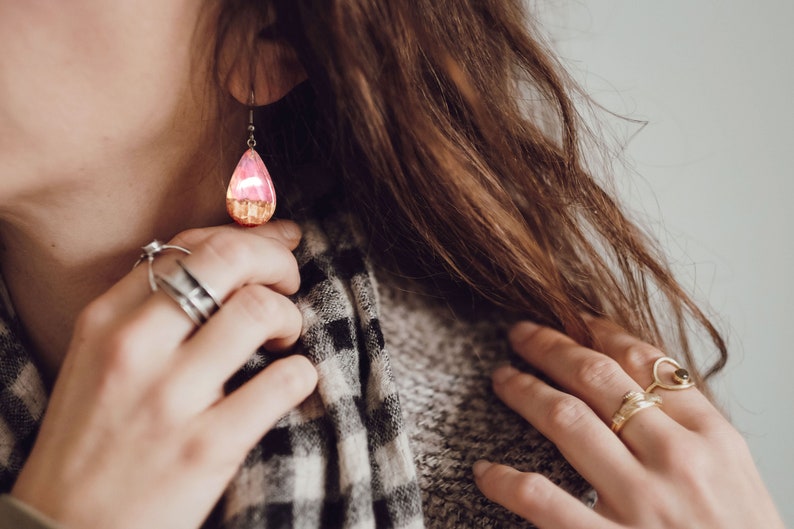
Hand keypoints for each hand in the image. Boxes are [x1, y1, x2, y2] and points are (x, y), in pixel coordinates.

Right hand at [11, 221, 317, 528]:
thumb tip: (232, 257)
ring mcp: (171, 397)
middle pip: (230, 260)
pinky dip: (301, 373)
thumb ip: (155, 310)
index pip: (189, 245)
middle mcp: (134, 348)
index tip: (275, 246)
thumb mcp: (102, 362)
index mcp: (105, 321)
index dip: (247, 237)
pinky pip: (284, 380)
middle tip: (289, 284)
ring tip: (285, 337)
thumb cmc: (96, 442)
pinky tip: (289, 382)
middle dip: (277, 262)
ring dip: (291, 316)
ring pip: (260, 311)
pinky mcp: (208, 446)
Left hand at [473, 319, 784, 528]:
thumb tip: (643, 386)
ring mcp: (642, 502)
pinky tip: (485, 471)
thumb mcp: (738, 478)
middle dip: (552, 346)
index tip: (577, 319)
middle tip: (522, 333)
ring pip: (566, 420)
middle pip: (598, 378)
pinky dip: (506, 480)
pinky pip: (542, 498)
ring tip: (502, 378)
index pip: (649, 363)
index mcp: (714, 440)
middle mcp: (677, 461)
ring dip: (524, 390)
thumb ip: (694, 431)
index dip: (603, 332)